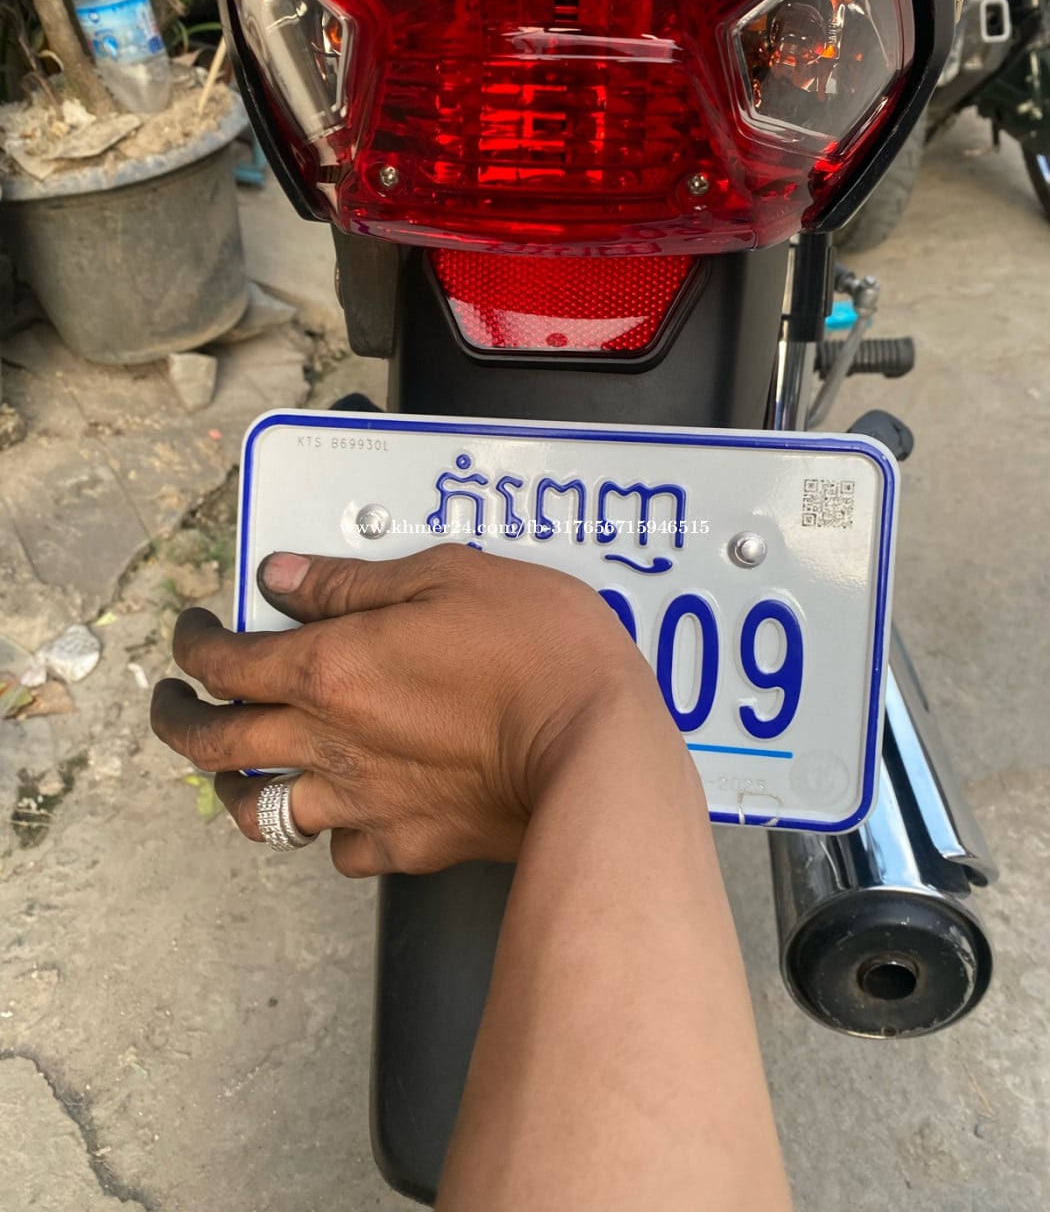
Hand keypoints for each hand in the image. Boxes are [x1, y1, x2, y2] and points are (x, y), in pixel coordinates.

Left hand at [151, 545, 653, 876]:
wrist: (595, 751)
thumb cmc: (536, 651)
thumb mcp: (448, 578)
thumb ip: (352, 582)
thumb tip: (282, 577)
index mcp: (329, 668)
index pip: (223, 661)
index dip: (193, 643)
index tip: (193, 630)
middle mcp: (328, 742)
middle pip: (213, 743)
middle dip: (176, 718)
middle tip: (174, 700)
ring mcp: (362, 802)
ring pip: (258, 811)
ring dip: (235, 785)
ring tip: (240, 767)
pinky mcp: (405, 845)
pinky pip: (340, 850)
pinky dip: (330, 831)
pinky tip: (344, 809)